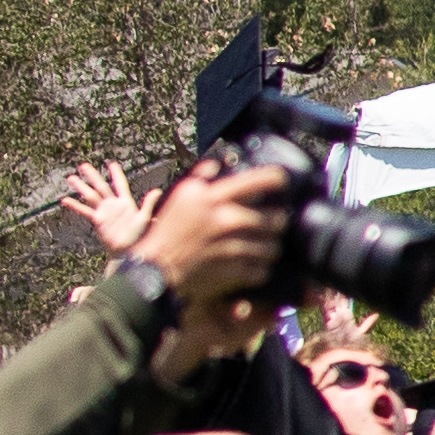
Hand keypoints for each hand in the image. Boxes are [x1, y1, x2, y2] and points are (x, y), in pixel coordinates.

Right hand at [59, 160, 148, 260]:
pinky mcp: (98, 221)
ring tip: (71, 178)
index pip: (120, 185)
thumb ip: (149, 204)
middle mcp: (113, 205)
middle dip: (93, 176)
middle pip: (102, 187)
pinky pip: (85, 211)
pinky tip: (66, 200)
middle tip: (83, 165)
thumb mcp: (144, 218)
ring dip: (81, 187)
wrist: (128, 251)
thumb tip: (157, 191)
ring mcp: (104, 212)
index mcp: (126, 203)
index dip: (116, 174)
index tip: (112, 164)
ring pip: (91, 196)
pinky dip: (75, 206)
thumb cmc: (139, 236)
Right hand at [136, 161, 294, 306]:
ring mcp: (232, 246)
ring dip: (268, 248)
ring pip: (273, 246)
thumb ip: (201, 177)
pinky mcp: (234, 271)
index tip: (281, 185)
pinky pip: (263, 269)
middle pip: (278, 218)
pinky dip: (259, 269)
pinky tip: (250, 265)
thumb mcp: (180, 197)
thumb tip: (217, 163)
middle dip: (275, 223)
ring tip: (258, 247)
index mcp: (214, 198)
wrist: (154, 269)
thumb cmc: (168, 232)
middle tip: (269, 225)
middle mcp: (227, 219)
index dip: (278, 180)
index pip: (264, 180)